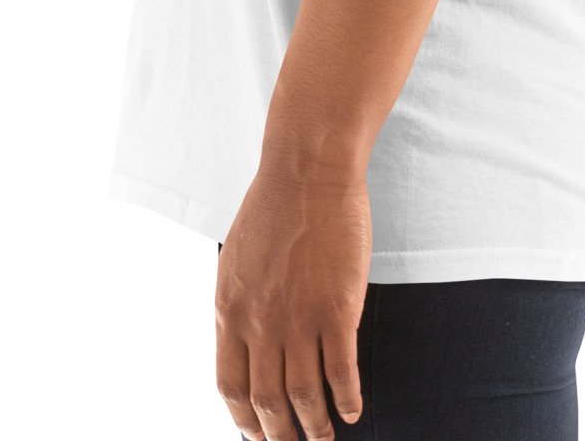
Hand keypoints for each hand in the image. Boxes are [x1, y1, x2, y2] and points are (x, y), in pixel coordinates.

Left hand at [214, 160, 369, 439]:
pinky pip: (342, 372)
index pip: (230, 387)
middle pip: (267, 401)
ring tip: (326, 439)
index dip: (243, 419)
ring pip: (306, 396)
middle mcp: (261, 323)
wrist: (308, 169)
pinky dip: (348, 399)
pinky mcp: (337, 309)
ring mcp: (299, 319)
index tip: (256, 433)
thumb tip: (245, 344)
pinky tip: (354, 410)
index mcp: (230, 310)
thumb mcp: (237, 260)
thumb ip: (239, 305)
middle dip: (280, 435)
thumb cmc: (273, 206)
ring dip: (317, 427)